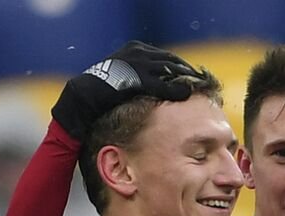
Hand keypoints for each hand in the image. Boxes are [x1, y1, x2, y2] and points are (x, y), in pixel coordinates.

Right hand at [52, 40, 200, 140]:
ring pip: (169, 70)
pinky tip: (186, 96)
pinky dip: (175, 90)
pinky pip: (161, 83)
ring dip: (185, 79)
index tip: (194, 77)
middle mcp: (138, 52)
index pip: (166, 56)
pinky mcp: (135, 78)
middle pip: (172, 60)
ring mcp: (137, 63)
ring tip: (198, 90)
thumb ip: (144, 78)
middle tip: (202, 84)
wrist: (82, 96)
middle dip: (188, 72)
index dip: (182, 67)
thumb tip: (162, 86)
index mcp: (136, 49)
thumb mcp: (126, 78)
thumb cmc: (104, 92)